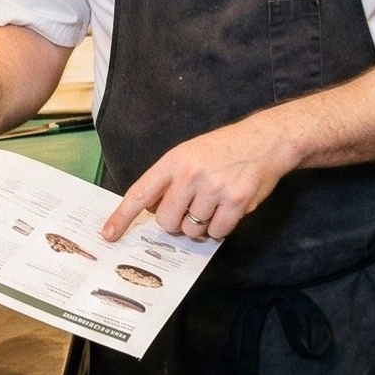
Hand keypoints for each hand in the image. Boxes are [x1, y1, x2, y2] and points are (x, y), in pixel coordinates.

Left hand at [102, 117, 297, 242]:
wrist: (265, 140)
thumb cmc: (224, 148)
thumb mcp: (189, 154)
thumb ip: (169, 180)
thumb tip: (151, 210)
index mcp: (174, 161)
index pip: (140, 193)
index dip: (122, 216)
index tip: (109, 234)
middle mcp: (191, 175)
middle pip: (166, 221)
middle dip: (175, 223)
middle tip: (190, 209)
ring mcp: (214, 189)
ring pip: (192, 230)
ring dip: (201, 225)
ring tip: (214, 203)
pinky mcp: (236, 202)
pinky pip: (217, 232)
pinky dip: (221, 228)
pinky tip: (228, 209)